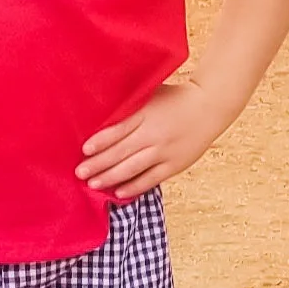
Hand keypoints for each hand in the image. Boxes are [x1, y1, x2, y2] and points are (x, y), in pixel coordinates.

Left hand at [78, 80, 230, 198]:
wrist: (209, 107)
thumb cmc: (175, 99)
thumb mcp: (151, 94)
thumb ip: (130, 104)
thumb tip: (101, 114)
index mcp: (147, 113)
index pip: (119, 129)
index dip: (100, 141)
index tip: (84, 150)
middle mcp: (154, 134)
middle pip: (121, 151)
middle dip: (98, 164)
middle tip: (79, 173)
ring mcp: (165, 151)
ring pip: (133, 168)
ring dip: (111, 177)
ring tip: (93, 184)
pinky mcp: (175, 164)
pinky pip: (151, 179)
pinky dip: (134, 187)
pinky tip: (119, 193)